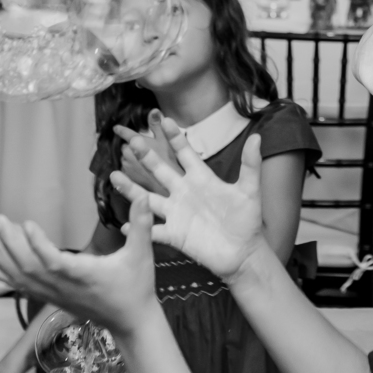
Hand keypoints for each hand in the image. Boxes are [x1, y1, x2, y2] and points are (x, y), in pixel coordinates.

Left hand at [0, 202, 158, 339]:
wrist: (130, 323)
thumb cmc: (136, 287)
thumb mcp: (141, 255)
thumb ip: (142, 225)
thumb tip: (144, 196)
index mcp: (84, 275)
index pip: (54, 261)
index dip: (37, 245)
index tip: (25, 224)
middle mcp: (63, 286)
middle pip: (29, 267)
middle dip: (9, 244)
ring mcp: (55, 294)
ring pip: (21, 277)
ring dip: (0, 257)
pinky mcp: (51, 298)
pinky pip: (22, 288)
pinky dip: (3, 276)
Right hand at [113, 118, 266, 282]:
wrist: (243, 253)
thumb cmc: (247, 220)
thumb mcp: (250, 191)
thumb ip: (251, 165)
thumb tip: (258, 137)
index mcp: (201, 178)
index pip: (184, 153)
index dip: (175, 137)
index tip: (164, 119)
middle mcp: (184, 192)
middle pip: (160, 170)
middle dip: (146, 156)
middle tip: (132, 141)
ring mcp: (176, 213)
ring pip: (149, 198)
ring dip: (132, 189)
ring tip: (114, 177)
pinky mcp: (174, 234)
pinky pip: (152, 230)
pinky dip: (138, 227)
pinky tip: (124, 224)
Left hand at [118, 111, 180, 195]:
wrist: (169, 188)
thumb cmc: (170, 162)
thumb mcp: (167, 141)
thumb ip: (158, 126)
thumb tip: (153, 110)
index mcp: (136, 142)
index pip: (125, 133)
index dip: (121, 130)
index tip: (116, 128)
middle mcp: (127, 154)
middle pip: (125, 147)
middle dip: (131, 147)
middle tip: (143, 148)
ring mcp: (126, 167)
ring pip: (124, 159)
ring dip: (130, 158)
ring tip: (142, 161)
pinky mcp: (128, 179)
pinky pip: (127, 170)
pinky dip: (132, 168)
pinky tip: (142, 171)